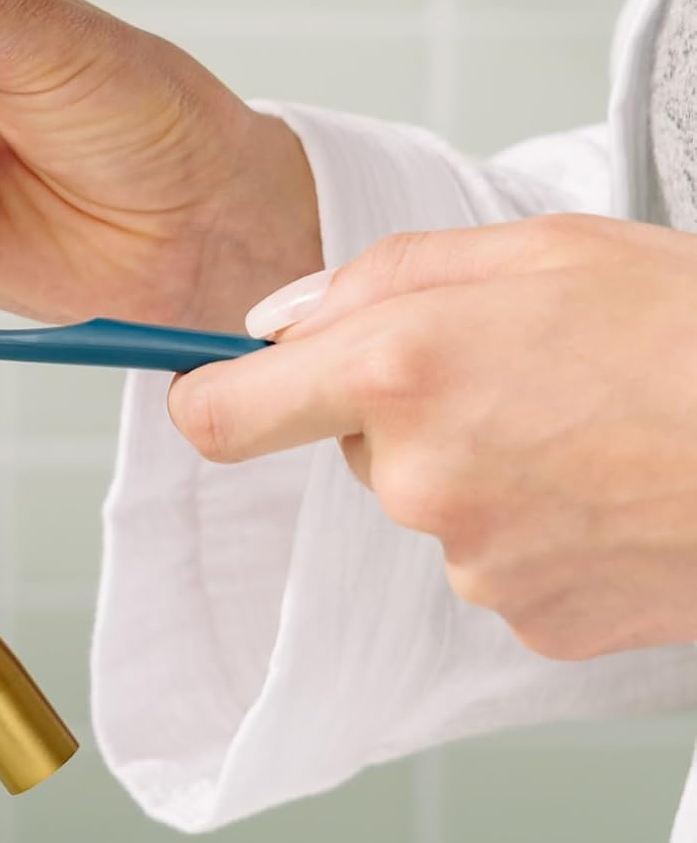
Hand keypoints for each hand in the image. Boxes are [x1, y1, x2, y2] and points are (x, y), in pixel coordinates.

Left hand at [167, 213, 696, 658]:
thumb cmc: (681, 325)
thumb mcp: (524, 247)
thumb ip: (373, 276)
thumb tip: (273, 321)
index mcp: (398, 367)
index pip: (226, 416)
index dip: (216, 396)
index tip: (219, 386)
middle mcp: (418, 478)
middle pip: (351, 445)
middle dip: (399, 407)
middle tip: (508, 371)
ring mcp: (476, 560)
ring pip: (426, 500)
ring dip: (472, 463)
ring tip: (576, 424)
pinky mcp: (531, 619)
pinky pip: (490, 557)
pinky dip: (526, 522)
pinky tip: (599, 484)